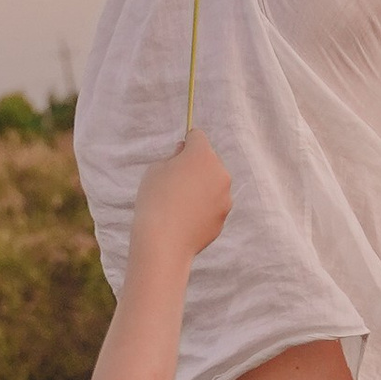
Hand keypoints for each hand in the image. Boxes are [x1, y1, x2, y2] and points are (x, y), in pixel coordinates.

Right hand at [132, 129, 231, 264]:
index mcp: (202, 155)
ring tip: (178, 204)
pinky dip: (202, 207)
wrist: (164, 242)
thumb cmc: (155, 200)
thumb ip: (174, 157)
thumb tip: (184, 153)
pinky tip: (184, 218)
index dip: (185, 144)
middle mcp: (220, 172)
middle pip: (208, 161)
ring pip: (212, 184)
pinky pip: (212, 204)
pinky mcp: (224, 216)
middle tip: (173, 183)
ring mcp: (225, 196)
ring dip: (200, 187)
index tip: (176, 155)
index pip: (197, 136)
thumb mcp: (155, 169)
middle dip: (195, 167)